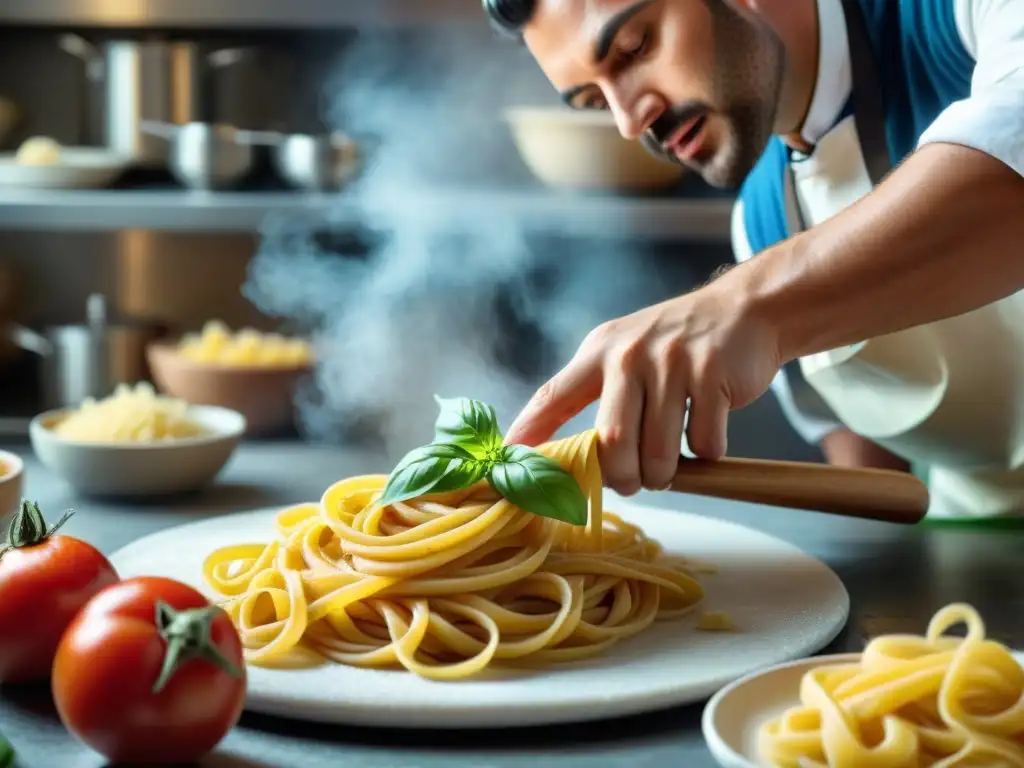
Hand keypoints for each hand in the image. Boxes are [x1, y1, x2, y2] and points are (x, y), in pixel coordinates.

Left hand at [505, 283, 781, 494]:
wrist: (743, 310)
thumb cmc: (676, 345)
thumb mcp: (625, 351)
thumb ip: (595, 392)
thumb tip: (563, 454)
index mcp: (599, 352)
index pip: (553, 396)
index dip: (528, 431)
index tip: (508, 462)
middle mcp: (630, 354)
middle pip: (611, 441)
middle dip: (621, 477)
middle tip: (631, 484)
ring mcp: (673, 363)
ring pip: (659, 451)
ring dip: (663, 475)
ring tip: (666, 470)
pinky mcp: (712, 374)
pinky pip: (704, 442)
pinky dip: (706, 454)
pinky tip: (707, 432)